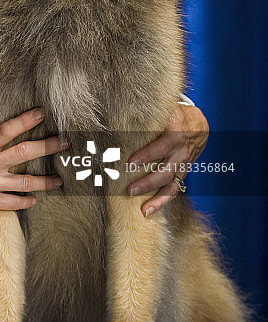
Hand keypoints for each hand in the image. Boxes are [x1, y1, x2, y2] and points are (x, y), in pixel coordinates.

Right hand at [0, 109, 67, 221]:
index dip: (25, 120)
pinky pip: (14, 202)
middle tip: (64, 143)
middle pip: (24, 151)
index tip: (41, 114)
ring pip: (26, 181)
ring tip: (60, 179)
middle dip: (47, 146)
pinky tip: (35, 199)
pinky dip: (27, 201)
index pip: (7, 130)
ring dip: (46, 180)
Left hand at [127, 102, 208, 216]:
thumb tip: (122, 115)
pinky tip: (149, 210)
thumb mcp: (166, 111)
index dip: (146, 155)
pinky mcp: (183, 174)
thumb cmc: (175, 116)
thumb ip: (149, 116)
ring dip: (157, 199)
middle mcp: (181, 152)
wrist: (200, 125)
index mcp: (175, 134)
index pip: (160, 147)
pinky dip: (162, 201)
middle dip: (147, 182)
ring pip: (171, 185)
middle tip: (130, 190)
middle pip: (165, 171)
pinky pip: (174, 190)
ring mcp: (184, 165)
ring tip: (143, 210)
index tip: (130, 162)